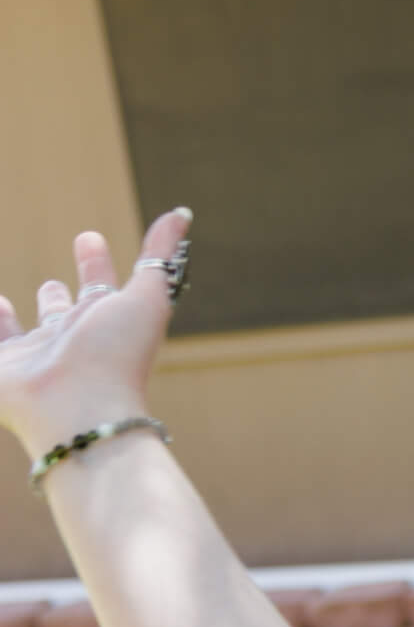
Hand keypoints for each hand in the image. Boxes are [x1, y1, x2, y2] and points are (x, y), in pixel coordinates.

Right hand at [0, 207, 189, 462]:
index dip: (95, 263)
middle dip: (57, 298)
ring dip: (11, 319)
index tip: (88, 238)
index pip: (98, 288)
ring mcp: (34, 359)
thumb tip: (182, 213)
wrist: (79, 412)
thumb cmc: (117, 355)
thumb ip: (159, 257)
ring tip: (2, 302)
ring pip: (21, 335)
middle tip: (54, 285)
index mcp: (103, 324)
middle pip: (61, 315)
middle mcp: (69, 341)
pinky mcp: (3, 371)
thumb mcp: (147, 298)